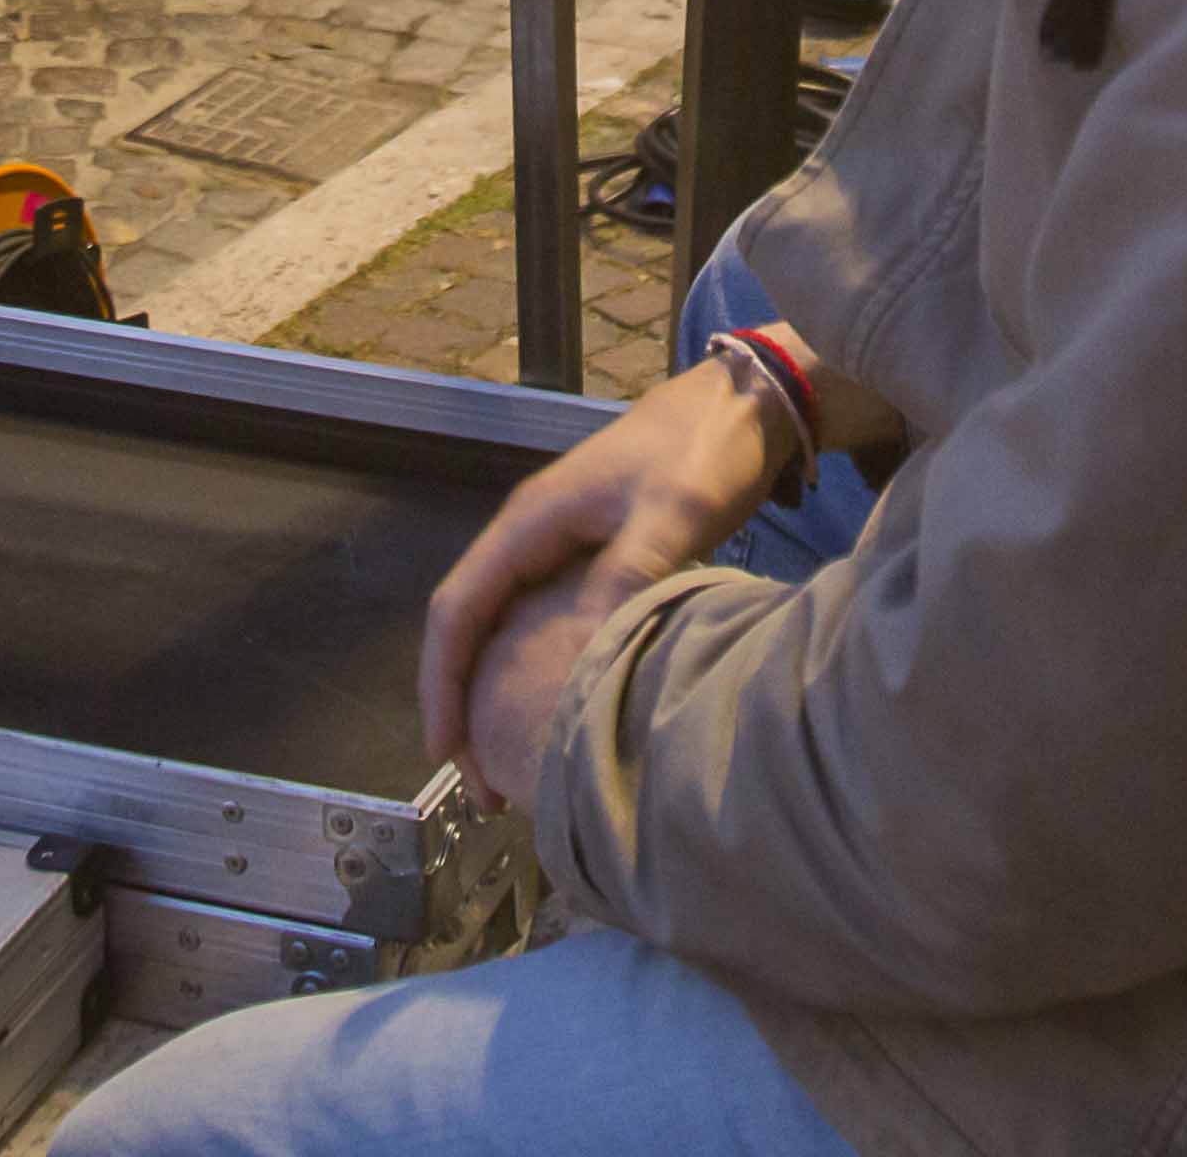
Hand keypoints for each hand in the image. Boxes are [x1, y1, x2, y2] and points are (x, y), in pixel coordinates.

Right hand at [415, 363, 780, 772]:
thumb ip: (632, 568)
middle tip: (479, 783)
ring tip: (505, 762)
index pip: (457, 606)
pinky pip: (533, 620)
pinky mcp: (586, 553)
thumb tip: (586, 645)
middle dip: (460, 702)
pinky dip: (525, 669)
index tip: (445, 748)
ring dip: (490, 690)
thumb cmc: (706, 449)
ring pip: (498, 626)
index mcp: (531, 521)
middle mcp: (529, 532)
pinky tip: (547, 708)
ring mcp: (555, 542)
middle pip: (467, 624)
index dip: (442, 681)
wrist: (744, 403)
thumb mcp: (676, 509)